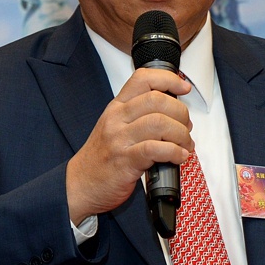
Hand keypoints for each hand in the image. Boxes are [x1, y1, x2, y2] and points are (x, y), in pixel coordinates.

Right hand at [66, 68, 192, 224]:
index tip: (184, 87)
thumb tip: (174, 113)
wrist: (78, 184)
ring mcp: (119, 139)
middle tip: (186, 127)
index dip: (168, 79)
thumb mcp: (115, 127)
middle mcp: (117, 118)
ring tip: (185, 145)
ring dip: (181, 134)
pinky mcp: (125, 161)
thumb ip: (139, 115)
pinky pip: (156, 149)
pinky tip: (178, 157)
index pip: (143, 79)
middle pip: (157, 100)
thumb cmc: (101, 158)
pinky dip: (175, 152)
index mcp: (117, 107)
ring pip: (159, 122)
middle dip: (181, 113)